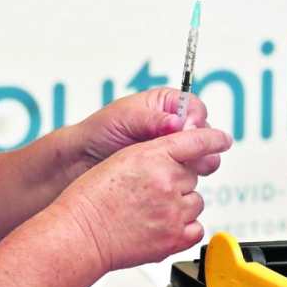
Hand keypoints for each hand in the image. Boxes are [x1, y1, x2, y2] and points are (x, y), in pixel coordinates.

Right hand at [56, 127, 232, 272]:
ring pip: (194, 201)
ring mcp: (173, 210)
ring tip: (150, 212)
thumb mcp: (121, 160)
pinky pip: (196, 228)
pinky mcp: (175, 237)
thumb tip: (176, 161)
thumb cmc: (91, 199)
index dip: (213, 139)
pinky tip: (161, 227)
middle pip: (192, 175)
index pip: (196, 141)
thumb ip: (153, 156)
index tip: (222, 140)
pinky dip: (183, 228)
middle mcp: (168, 180)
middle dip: (176, 182)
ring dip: (179, 205)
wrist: (80, 234)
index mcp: (153, 155)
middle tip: (149, 193)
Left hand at [72, 88, 217, 175]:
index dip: (195, 119)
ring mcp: (173, 152)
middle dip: (202, 145)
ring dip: (198, 164)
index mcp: (166, 105)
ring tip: (186, 170)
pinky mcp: (170, 173)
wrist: (82, 161)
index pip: (195, 108)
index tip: (186, 129)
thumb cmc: (99, 131)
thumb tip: (176, 122)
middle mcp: (174, 127)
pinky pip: (189, 176)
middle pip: (204, 135)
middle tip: (192, 155)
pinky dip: (187, 180)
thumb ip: (152, 119)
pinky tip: (176, 182)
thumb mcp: (125, 117)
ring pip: (202, 157)